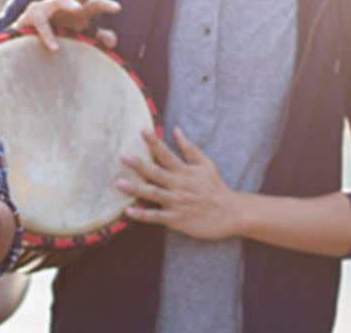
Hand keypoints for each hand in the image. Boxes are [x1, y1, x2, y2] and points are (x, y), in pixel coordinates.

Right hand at [12, 0, 120, 50]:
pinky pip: (42, 22)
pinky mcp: (33, 14)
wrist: (29, 39)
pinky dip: (48, 35)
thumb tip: (112, 41)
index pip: (95, 4)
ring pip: (60, 0)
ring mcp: (48, 6)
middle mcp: (65, 4)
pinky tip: (55, 47)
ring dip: (69, 3)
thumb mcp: (79, 35)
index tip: (118, 8)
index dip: (106, 4)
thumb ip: (97, 36)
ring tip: (79, 10)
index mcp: (79, 9)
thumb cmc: (59, 33)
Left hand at [118, 127, 242, 240]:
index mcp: (185, 171)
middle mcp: (179, 186)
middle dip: (139, 165)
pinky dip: (142, 214)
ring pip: (154, 194)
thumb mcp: (206, 164)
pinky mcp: (177, 220)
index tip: (142, 130)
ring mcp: (177, 203)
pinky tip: (128, 211)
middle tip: (123, 157)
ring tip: (119, 183)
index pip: (167, 154)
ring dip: (136, 189)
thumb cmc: (216, 187)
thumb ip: (189, 148)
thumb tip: (175, 129)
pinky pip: (156, 217)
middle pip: (156, 173)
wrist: (232, 214)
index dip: (154, 142)